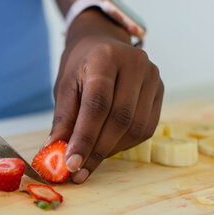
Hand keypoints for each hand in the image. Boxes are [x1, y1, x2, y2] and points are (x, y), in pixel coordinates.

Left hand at [49, 8, 163, 182]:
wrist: (103, 43)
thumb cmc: (80, 67)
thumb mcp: (65, 87)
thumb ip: (63, 120)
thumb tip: (53, 153)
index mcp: (105, 57)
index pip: (97, 104)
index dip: (84, 137)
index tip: (71, 163)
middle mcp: (135, 63)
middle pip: (120, 118)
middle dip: (97, 150)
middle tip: (79, 171)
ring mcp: (153, 76)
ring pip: (136, 127)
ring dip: (111, 150)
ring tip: (90, 160)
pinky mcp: (160, 91)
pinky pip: (146, 128)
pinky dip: (125, 144)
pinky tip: (107, 147)